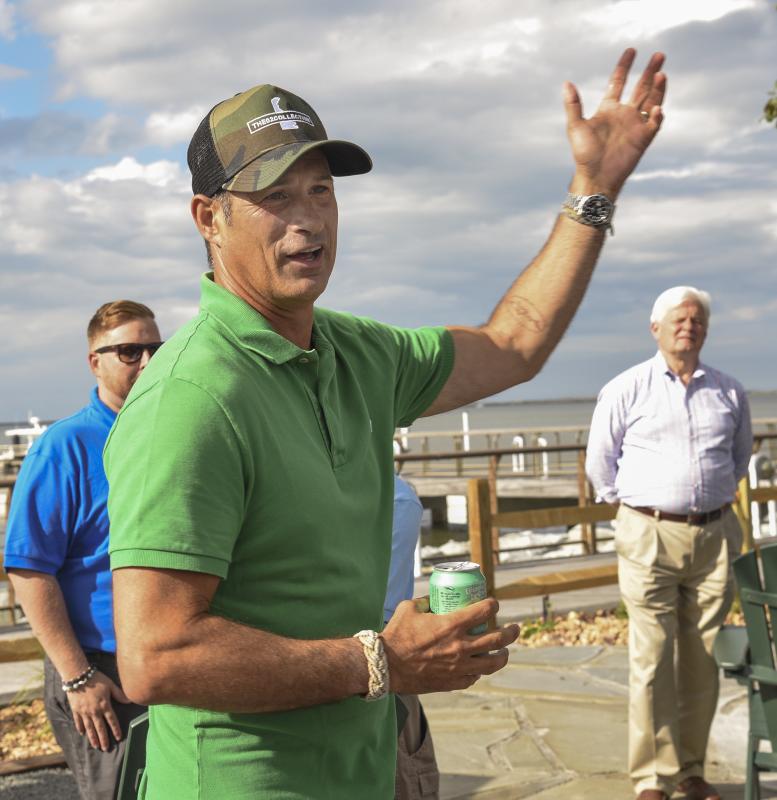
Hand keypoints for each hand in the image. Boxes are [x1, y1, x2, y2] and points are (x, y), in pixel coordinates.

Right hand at [67, 670, 131, 750]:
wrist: (77, 676)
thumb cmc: (96, 679)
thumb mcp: (110, 685)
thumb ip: (119, 694)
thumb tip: (130, 700)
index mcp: (104, 705)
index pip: (111, 720)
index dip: (115, 729)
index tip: (118, 737)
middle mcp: (94, 711)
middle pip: (100, 728)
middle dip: (103, 739)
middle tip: (106, 748)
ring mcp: (84, 712)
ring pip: (89, 728)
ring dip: (92, 737)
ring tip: (95, 746)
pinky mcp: (75, 710)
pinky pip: (78, 722)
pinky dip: (80, 728)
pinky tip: (83, 733)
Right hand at [381, 596, 519, 694]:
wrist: (387, 666)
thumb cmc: (396, 634)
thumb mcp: (409, 608)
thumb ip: (424, 601)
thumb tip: (434, 598)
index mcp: (452, 624)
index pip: (484, 611)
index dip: (493, 605)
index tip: (493, 604)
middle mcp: (461, 647)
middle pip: (498, 639)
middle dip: (510, 632)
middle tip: (513, 628)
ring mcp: (459, 667)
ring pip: (492, 663)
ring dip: (503, 655)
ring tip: (504, 651)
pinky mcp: (452, 683)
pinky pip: (474, 677)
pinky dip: (479, 671)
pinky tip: (479, 666)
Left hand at [564, 48, 665, 196]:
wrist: (595, 176)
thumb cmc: (584, 154)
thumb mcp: (576, 127)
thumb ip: (573, 104)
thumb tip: (566, 83)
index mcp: (609, 109)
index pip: (618, 82)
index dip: (624, 66)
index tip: (631, 50)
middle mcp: (624, 114)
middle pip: (641, 87)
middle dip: (649, 71)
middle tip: (659, 54)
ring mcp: (635, 125)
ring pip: (651, 100)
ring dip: (658, 88)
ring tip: (662, 73)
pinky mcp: (643, 138)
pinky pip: (654, 123)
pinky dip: (657, 114)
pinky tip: (657, 107)